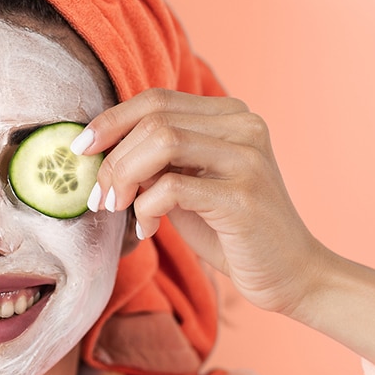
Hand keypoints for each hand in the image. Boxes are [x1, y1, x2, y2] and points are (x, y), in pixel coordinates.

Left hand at [76, 88, 330, 315]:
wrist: (293, 276)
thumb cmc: (233, 232)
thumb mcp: (190, 186)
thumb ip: (157, 162)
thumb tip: (101, 151)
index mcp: (232, 115)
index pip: (157, 99)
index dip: (111, 120)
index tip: (80, 149)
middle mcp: (244, 126)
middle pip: (154, 117)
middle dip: (112, 155)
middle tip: (96, 195)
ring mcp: (247, 158)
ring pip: (161, 142)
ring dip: (123, 176)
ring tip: (113, 207)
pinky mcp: (243, 195)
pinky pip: (172, 187)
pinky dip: (146, 207)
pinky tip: (149, 228)